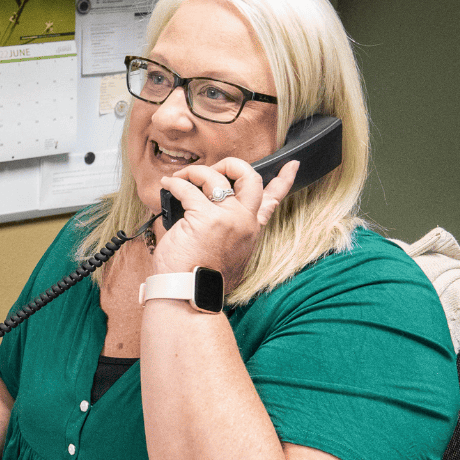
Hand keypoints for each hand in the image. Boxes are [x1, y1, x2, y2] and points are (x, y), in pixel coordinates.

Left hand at [153, 157, 299, 286]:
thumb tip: (204, 213)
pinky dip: (175, 183)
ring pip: (214, 177)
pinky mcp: (204, 218)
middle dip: (231, 164)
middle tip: (211, 168)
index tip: (291, 165)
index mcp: (250, 230)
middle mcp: (243, 221)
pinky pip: (187, 188)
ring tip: (180, 179)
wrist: (189, 295)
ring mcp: (226, 218)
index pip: (273, 200)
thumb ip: (227, 233)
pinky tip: (167, 185)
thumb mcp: (226, 255)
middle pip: (249, 177)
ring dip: (194, 172)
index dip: (284, 180)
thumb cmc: (199, 278)